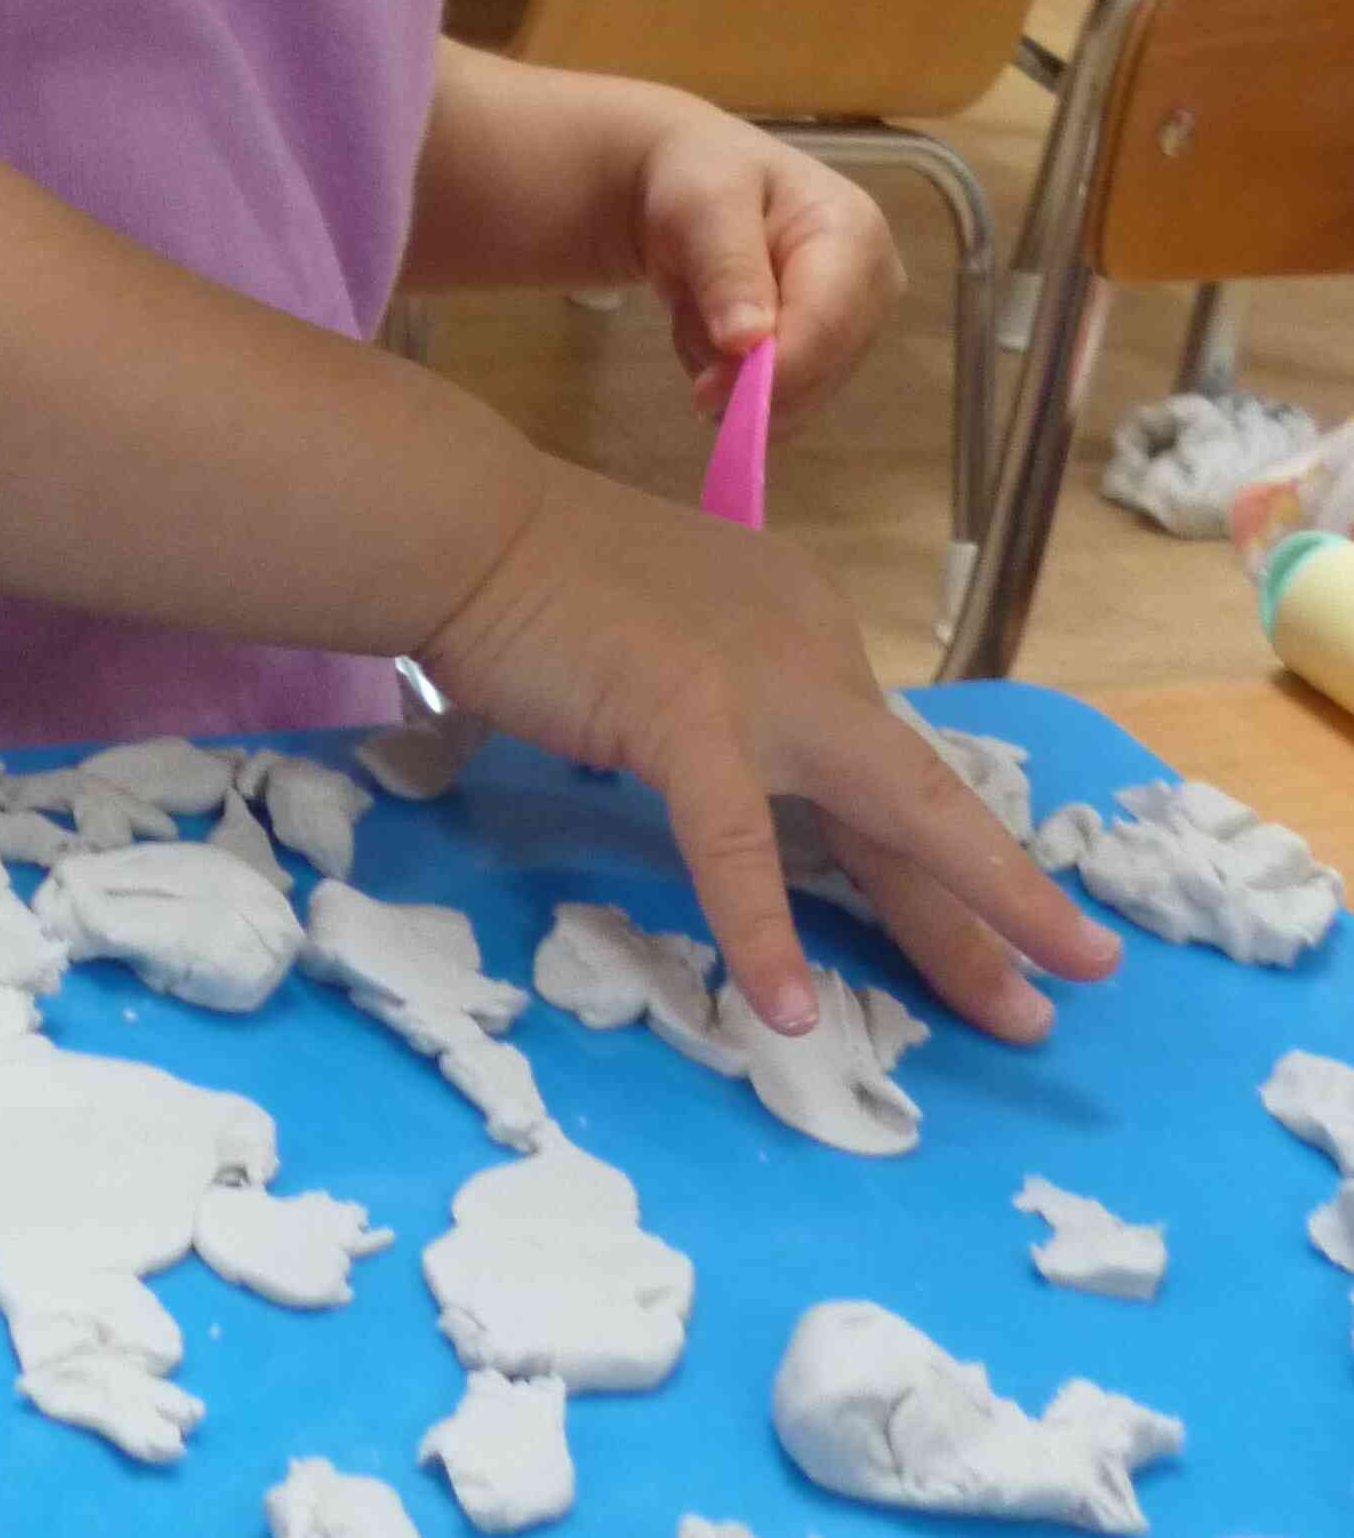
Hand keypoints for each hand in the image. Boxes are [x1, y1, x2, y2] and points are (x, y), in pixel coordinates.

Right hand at [414, 452, 1117, 1041]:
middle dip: (998, 898)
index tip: (978, 916)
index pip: (882, 762)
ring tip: (1017, 1010)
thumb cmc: (539, 586)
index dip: (934, 851)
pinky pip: (735, 844)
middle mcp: (811, 648)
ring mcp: (759, 684)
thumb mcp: (666, 644)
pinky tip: (786, 1009)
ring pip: (888, 814)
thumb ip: (717, 708)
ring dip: (959, 919)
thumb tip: (733, 791)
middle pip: (917, 798)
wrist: (465, 528)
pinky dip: (762, 928)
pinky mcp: (685, 717)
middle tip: (1072, 976)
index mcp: (806, 628)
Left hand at [628, 107, 904, 420]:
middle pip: (818, 372)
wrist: (693, 190)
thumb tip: (746, 342)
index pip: (828, 325)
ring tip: (702, 304)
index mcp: (856, 234)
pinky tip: (716, 328)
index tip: (706, 394)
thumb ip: (725, 266)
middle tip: (687, 319)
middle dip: (742, 369)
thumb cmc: (701, 178)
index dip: (773, 371)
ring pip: (794, 398)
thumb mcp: (701, 203)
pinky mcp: (828, 357)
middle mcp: (872, 287)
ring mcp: (854, 326)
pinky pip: (778, 403)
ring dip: (727, 369)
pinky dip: (730, 378)